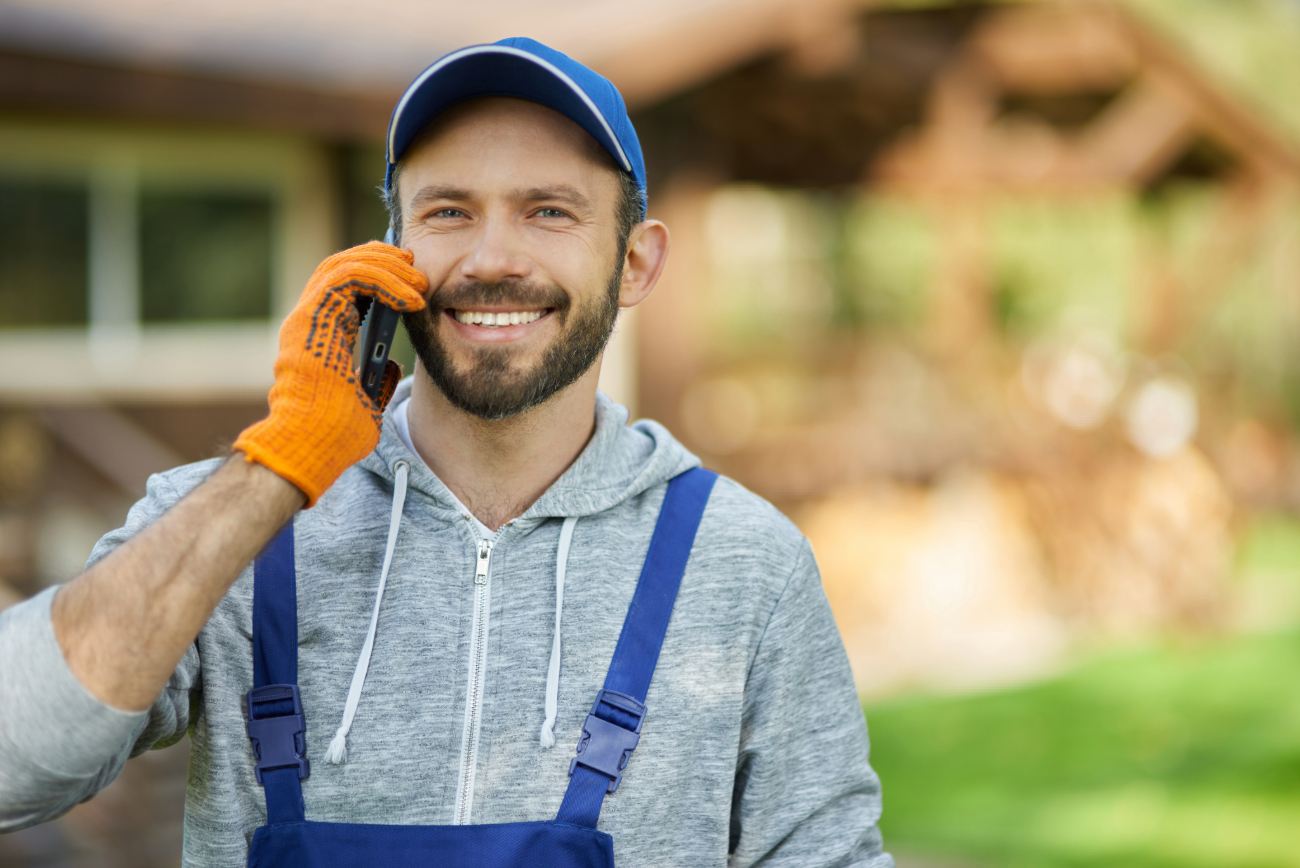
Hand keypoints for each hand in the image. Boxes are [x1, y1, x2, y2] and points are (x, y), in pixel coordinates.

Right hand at [233, 242, 428, 505]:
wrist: (312, 447)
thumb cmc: (333, 435)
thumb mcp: (367, 404)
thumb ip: (376, 380)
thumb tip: (393, 365)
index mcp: (319, 337)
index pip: (343, 287)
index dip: (376, 274)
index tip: (410, 280)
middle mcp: (309, 321)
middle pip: (341, 265)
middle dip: (382, 259)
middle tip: (416, 268)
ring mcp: (307, 317)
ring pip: (344, 264)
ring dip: (386, 266)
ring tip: (418, 280)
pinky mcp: (312, 318)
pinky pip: (348, 277)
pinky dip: (383, 279)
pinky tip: (409, 298)